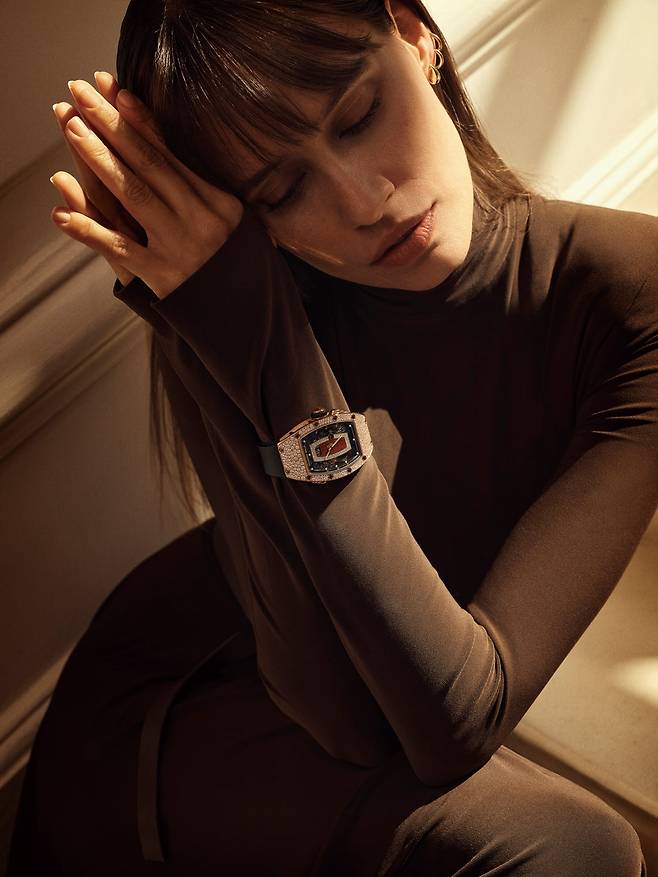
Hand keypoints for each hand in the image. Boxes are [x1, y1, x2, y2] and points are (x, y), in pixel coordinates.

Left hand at [50, 72, 244, 298]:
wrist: (248, 317)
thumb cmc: (236, 265)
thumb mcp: (232, 222)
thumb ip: (203, 191)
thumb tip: (167, 153)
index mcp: (218, 201)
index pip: (170, 154)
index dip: (139, 121)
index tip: (113, 90)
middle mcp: (200, 218)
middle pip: (147, 164)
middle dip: (111, 126)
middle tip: (80, 95)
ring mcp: (180, 246)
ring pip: (133, 195)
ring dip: (99, 159)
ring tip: (72, 129)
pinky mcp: (163, 276)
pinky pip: (120, 249)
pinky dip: (89, 231)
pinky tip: (60, 214)